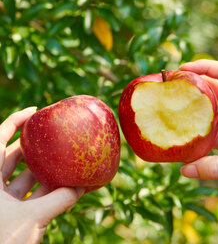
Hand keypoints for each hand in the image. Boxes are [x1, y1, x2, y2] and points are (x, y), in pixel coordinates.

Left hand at [0, 107, 84, 243]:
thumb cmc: (2, 241)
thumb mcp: (31, 219)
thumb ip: (59, 200)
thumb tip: (83, 185)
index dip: (15, 120)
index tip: (36, 111)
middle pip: (12, 156)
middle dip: (34, 147)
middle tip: (53, 138)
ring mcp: (1, 201)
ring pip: (22, 178)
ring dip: (43, 172)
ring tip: (63, 162)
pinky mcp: (9, 215)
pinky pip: (28, 197)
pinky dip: (44, 192)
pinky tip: (63, 189)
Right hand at [180, 59, 217, 179]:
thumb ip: (216, 167)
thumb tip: (185, 170)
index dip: (206, 66)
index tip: (184, 67)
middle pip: (216, 86)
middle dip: (195, 82)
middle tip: (173, 83)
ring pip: (212, 104)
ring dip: (194, 104)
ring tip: (173, 102)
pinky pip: (212, 124)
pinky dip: (198, 126)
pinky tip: (183, 130)